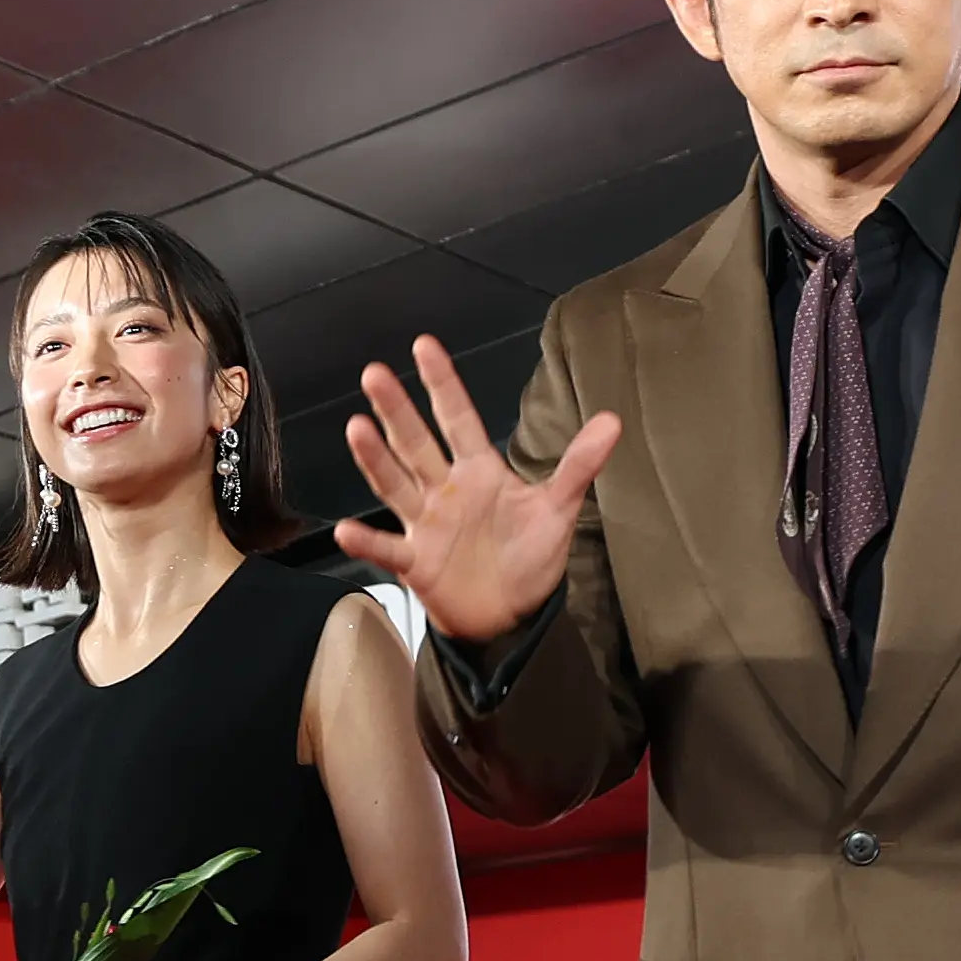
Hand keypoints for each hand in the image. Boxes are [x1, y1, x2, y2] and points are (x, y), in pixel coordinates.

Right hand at [330, 334, 623, 645]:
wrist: (509, 614)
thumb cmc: (529, 556)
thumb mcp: (557, 509)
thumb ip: (578, 465)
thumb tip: (613, 419)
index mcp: (479, 470)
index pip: (459, 418)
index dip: (443, 383)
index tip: (423, 346)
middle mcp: (445, 489)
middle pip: (417, 443)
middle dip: (396, 409)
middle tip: (375, 374)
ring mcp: (426, 524)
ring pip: (396, 485)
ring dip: (376, 459)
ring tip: (356, 428)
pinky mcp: (416, 562)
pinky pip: (389, 549)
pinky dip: (368, 541)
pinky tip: (347, 529)